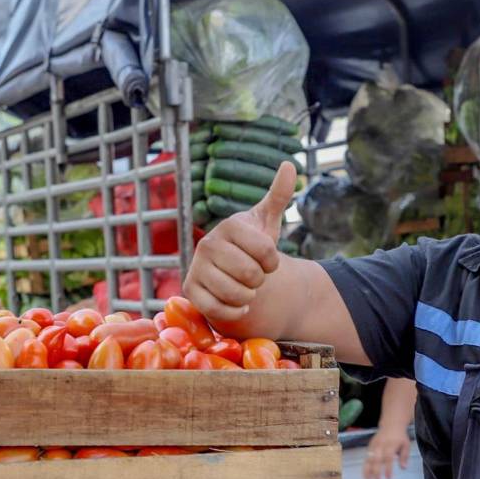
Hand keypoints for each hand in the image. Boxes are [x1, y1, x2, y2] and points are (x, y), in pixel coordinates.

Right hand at [184, 161, 295, 321]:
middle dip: (259, 280)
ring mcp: (195, 267)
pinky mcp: (189, 291)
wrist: (232, 273)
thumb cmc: (252, 246)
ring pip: (237, 294)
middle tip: (252, 274)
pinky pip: (220, 311)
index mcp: (229, 225)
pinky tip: (235, 303)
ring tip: (242, 286)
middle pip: (251, 275)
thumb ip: (279, 195)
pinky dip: (235, 312)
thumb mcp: (267, 222)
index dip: (273, 262)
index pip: (266, 251)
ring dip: (248, 297)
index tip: (267, 259)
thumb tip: (290, 166)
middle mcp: (206, 243)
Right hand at [363, 426, 411, 478]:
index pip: (388, 458)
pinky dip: (365, 467)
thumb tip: (403, 468)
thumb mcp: (406, 444)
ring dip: (367, 471)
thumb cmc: (400, 436)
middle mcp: (381, 445)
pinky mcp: (369, 446)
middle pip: (376, 460)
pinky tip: (365, 475)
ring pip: (368, 459)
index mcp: (391, 445)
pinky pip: (366, 457)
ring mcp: (374, 445)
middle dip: (376, 473)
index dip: (388, 469)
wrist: (391, 424)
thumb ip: (404, 456)